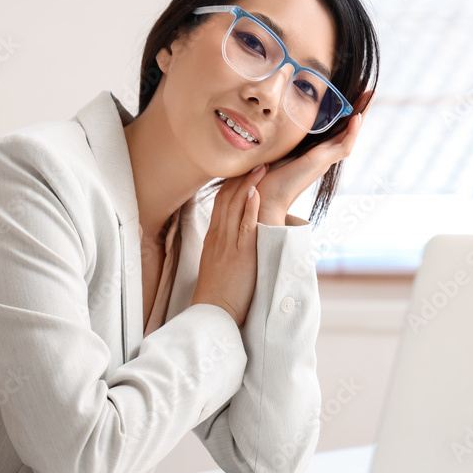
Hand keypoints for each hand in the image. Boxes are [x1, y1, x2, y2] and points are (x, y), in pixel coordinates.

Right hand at [190, 164, 267, 327]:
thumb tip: (237, 238)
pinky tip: (256, 193)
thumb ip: (225, 247)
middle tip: (255, 159)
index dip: (232, 184)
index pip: (220, 203)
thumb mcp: (217, 264)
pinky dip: (249, 208)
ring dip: (248, 185)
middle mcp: (218, 237)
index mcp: (214, 238)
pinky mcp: (240, 255)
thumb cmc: (218, 293)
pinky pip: (243, 227)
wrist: (212, 313)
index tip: (243, 169)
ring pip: (234, 207)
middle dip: (240, 177)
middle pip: (226, 199)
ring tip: (261, 167)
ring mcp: (228, 244)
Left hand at [254, 90, 374, 223]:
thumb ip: (280, 136)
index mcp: (313, 150)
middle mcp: (322, 154)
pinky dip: (351, 132)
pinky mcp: (322, 163)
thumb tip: (273, 117)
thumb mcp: (276, 148)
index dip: (343, 111)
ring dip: (361, 115)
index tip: (349, 93)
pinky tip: (357, 117)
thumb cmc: (266, 176)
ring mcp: (324, 159)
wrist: (265, 197)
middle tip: (368, 90)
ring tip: (369, 96)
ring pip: (350, 134)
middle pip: (346, 128)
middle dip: (358, 108)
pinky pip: (344, 146)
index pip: (333, 127)